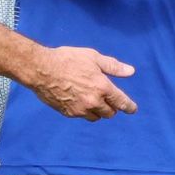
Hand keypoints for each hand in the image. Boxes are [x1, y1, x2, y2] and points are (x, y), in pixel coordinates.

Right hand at [24, 46, 138, 120]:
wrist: (42, 69)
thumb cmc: (68, 59)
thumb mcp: (93, 57)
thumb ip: (113, 66)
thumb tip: (130, 71)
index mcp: (102, 87)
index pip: (121, 102)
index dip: (129, 107)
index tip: (132, 109)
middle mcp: (93, 101)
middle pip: (110, 113)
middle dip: (111, 107)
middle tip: (108, 100)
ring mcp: (80, 109)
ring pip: (96, 117)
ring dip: (98, 111)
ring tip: (92, 100)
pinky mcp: (68, 113)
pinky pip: (82, 116)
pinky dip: (84, 111)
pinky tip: (79, 100)